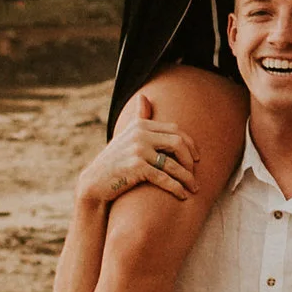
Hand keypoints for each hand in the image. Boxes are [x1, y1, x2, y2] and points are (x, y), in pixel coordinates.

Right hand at [76, 89, 198, 207]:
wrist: (95, 182)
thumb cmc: (114, 160)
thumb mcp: (126, 135)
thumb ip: (139, 117)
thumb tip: (144, 96)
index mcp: (140, 124)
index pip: (175, 129)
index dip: (190, 144)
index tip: (196, 158)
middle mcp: (140, 134)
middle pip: (178, 142)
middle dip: (190, 159)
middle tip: (195, 172)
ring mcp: (138, 150)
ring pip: (173, 163)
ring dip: (187, 178)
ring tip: (194, 188)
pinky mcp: (136, 167)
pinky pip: (164, 178)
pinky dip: (176, 188)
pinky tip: (182, 195)